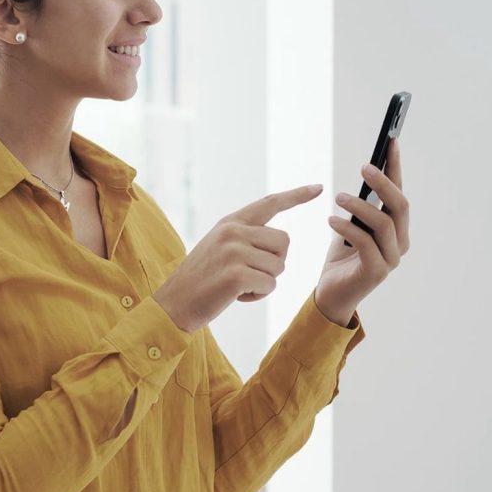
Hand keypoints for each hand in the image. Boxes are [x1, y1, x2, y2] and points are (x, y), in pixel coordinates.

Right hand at [153, 183, 323, 332]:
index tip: (319, 187)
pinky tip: (236, 296)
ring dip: (266, 282)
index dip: (297, 196)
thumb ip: (246, 237)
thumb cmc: (201, 281)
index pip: (270, 203)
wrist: (172, 304)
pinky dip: (259, 295)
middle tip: (251, 275)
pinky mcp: (236, 274)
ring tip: (239, 286)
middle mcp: (232, 231)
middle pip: (284, 242)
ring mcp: (233, 251)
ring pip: (279, 266)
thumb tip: (281, 241)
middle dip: (275, 263)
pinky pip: (270, 285)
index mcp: (230, 222)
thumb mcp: (220, 248)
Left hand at [316, 136, 410, 323]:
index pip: (399, 193)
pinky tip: (331, 220)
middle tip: (364, 168)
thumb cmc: (342, 258)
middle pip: (400, 206)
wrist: (331, 295)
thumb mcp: (351, 226)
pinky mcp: (377, 271)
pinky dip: (347, 227)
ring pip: (384, 223)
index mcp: (397, 230)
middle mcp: (400, 243)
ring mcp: (391, 259)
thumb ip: (361, 206)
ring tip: (338, 197)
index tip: (391, 141)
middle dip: (383, 183)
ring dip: (360, 206)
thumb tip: (365, 173)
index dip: (396, 167)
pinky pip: (365, 242)